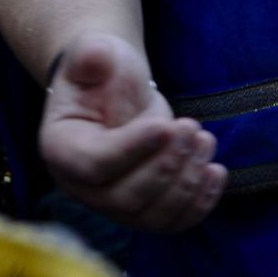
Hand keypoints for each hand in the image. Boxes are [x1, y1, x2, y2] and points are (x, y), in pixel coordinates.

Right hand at [38, 32, 225, 231]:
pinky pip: (171, 222)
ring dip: (186, 183)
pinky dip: (198, 204)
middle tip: (191, 128)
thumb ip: (92, 54)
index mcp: (62, 149)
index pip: (95, 163)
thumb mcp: (95, 53)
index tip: (165, 125)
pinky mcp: (144, 211)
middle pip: (126, 198)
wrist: (115, 92)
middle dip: (166, 165)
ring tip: (205, 141)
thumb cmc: (104, 72)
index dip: (131, 149)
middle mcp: (83, 188)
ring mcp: (114, 205)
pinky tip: (215, 173)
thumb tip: (95, 55)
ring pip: (152, 216)